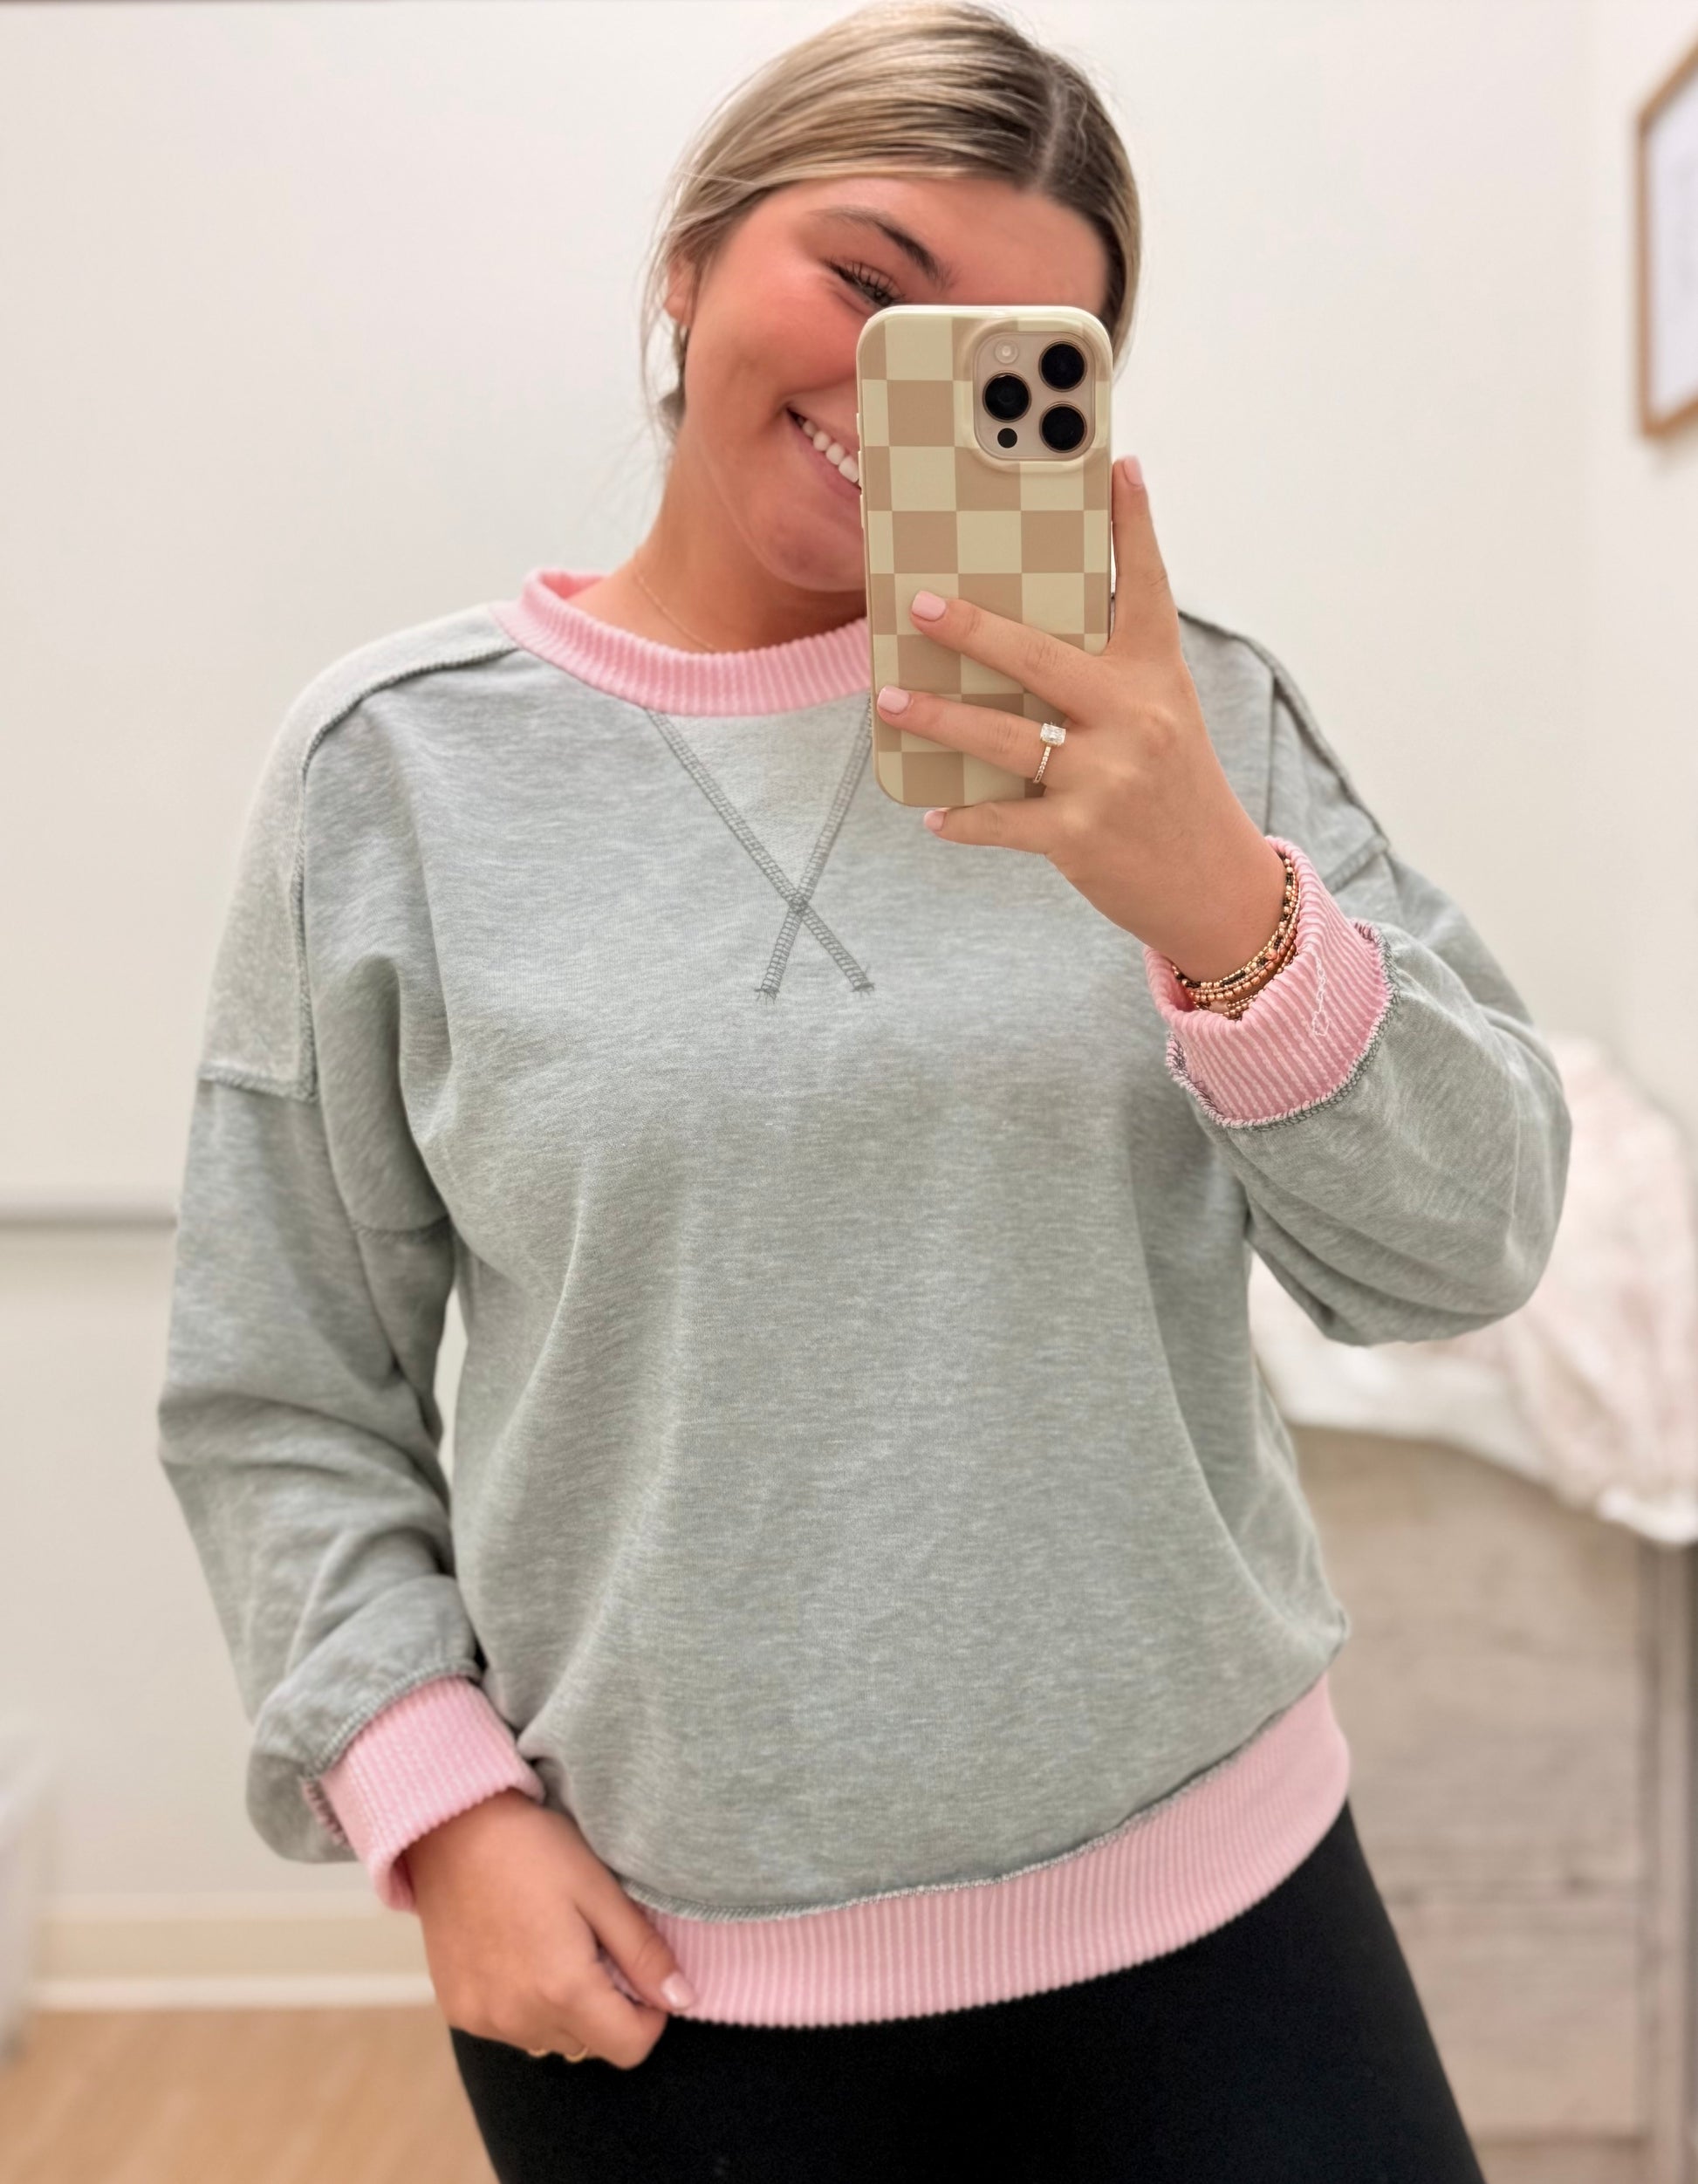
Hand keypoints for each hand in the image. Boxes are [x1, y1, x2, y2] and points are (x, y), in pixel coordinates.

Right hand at [405, 1789, 694, 2069]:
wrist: (451, 1828)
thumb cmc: (532, 1848)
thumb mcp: (600, 1890)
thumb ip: (642, 1953)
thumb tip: (682, 2000)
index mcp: (563, 1990)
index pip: (629, 2048)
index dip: (649, 2016)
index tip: (639, 1972)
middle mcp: (519, 2017)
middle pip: (589, 2044)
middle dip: (605, 2006)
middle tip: (592, 1945)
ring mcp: (483, 2019)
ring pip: (550, 2039)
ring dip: (564, 2009)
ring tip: (553, 1946)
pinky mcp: (457, 2010)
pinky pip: (510, 2028)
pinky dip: (524, 2004)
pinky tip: (519, 1953)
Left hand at [874, 456, 1288, 985]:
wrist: (1214, 885)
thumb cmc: (1174, 790)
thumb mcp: (1162, 717)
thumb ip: (1109, 675)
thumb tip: (1025, 639)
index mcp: (1157, 677)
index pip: (1147, 586)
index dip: (1133, 524)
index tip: (1118, 464)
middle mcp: (1135, 718)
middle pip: (1041, 657)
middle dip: (973, 628)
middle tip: (920, 605)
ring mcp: (1107, 778)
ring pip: (1003, 738)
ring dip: (938, 718)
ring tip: (889, 699)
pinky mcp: (1081, 836)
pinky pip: (1004, 820)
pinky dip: (964, 819)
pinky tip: (933, 814)